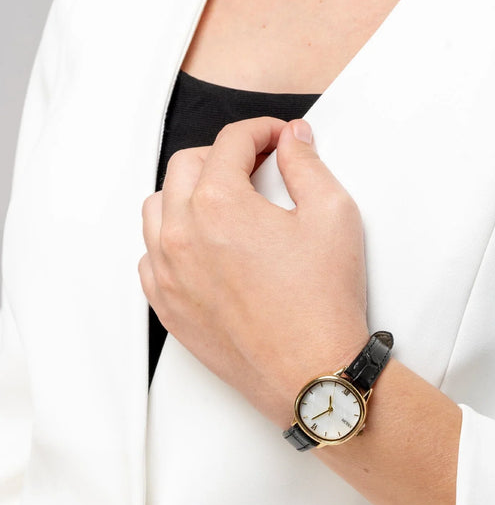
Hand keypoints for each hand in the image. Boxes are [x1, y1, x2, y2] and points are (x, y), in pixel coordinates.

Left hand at [138, 117, 368, 427]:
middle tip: (257, 166)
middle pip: (186, 166)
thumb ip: (306, 165)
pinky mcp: (168, 308)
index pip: (230, 142)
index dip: (262, 131)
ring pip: (158, 209)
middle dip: (222, 156)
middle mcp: (181, 235)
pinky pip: (151, 258)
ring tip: (224, 204)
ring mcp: (167, 274)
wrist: (310, 374)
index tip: (280, 140)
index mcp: (217, 204)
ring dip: (188, 194)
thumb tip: (292, 141)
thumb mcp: (332, 215)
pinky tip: (204, 248)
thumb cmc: (322, 303)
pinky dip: (172, 241)